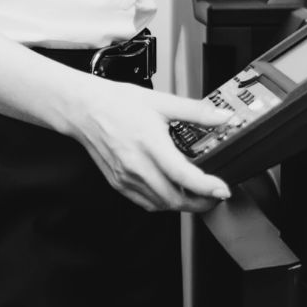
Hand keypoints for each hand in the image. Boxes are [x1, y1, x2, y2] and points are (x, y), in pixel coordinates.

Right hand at [58, 79, 239, 212]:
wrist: (84, 109)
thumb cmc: (117, 103)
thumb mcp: (161, 101)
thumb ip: (196, 111)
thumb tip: (222, 117)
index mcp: (150, 143)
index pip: (183, 174)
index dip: (206, 186)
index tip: (222, 190)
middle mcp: (137, 165)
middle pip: (174, 198)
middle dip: (200, 203)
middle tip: (215, 195)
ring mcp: (126, 177)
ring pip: (161, 204)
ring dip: (182, 205)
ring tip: (197, 195)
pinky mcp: (119, 183)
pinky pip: (145, 203)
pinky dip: (163, 203)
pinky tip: (172, 192)